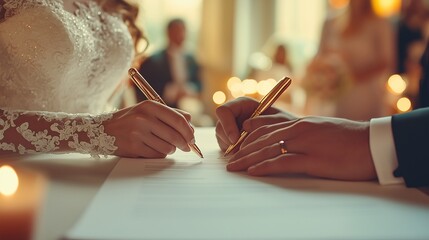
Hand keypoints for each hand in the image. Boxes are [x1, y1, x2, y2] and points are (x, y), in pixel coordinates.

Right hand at [104, 101, 194, 157]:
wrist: (101, 130)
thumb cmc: (128, 120)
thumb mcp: (146, 110)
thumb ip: (169, 114)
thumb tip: (190, 123)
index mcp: (149, 106)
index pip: (178, 119)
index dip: (189, 131)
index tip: (192, 137)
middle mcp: (144, 118)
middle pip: (175, 135)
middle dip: (184, 144)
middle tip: (186, 147)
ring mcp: (138, 133)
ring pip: (168, 147)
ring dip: (170, 149)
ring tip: (164, 145)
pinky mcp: (134, 147)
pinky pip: (157, 155)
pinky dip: (159, 154)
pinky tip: (153, 149)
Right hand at [215, 97, 296, 152]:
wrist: (288, 136)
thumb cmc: (285, 124)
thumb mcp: (279, 121)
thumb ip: (264, 121)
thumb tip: (246, 126)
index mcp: (242, 104)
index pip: (223, 111)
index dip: (227, 125)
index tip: (236, 139)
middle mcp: (233, 115)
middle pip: (220, 127)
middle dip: (229, 140)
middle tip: (243, 151)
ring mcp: (230, 128)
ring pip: (222, 138)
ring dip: (233, 148)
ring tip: (250, 151)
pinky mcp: (230, 140)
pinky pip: (225, 147)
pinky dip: (235, 153)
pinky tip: (249, 153)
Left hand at [226, 116, 376, 180]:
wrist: (371, 145)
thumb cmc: (347, 139)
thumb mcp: (321, 130)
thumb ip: (302, 133)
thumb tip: (287, 139)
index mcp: (300, 123)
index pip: (266, 128)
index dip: (249, 138)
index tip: (237, 146)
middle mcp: (298, 130)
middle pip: (262, 139)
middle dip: (242, 150)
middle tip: (229, 159)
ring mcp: (304, 144)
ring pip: (268, 149)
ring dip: (247, 159)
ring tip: (233, 167)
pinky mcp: (312, 160)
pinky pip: (282, 162)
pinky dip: (264, 166)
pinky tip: (253, 171)